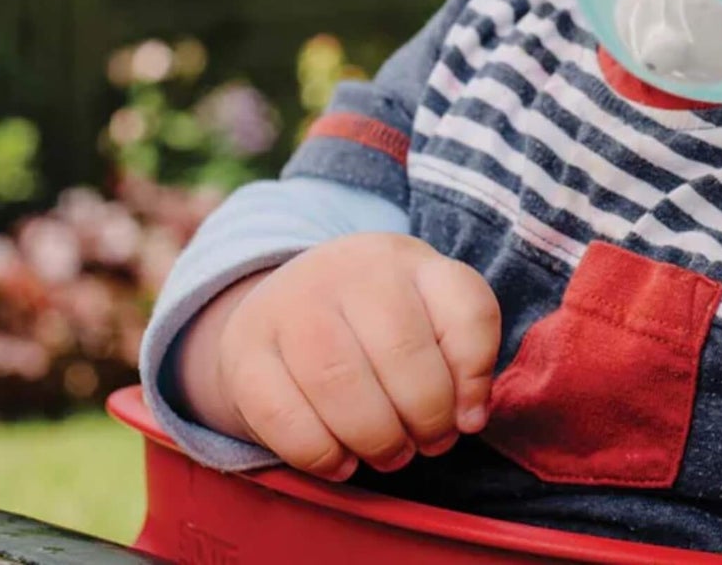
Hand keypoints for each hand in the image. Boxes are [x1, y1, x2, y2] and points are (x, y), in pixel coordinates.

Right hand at [177, 233, 500, 481]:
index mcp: (408, 259)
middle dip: (426, 416)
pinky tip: (342, 463)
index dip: (476, 375)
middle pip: (402, 350)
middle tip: (428, 443)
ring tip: (390, 455)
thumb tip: (471, 416)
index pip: (465, 308)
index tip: (469, 417)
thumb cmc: (374, 320)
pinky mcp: (245, 349)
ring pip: (341, 381)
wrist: (283, 302)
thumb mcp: (428, 313)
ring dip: (376, 437)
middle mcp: (350, 269)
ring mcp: (292, 303)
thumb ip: (464, 354)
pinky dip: (320, 453)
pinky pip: (282, 415)